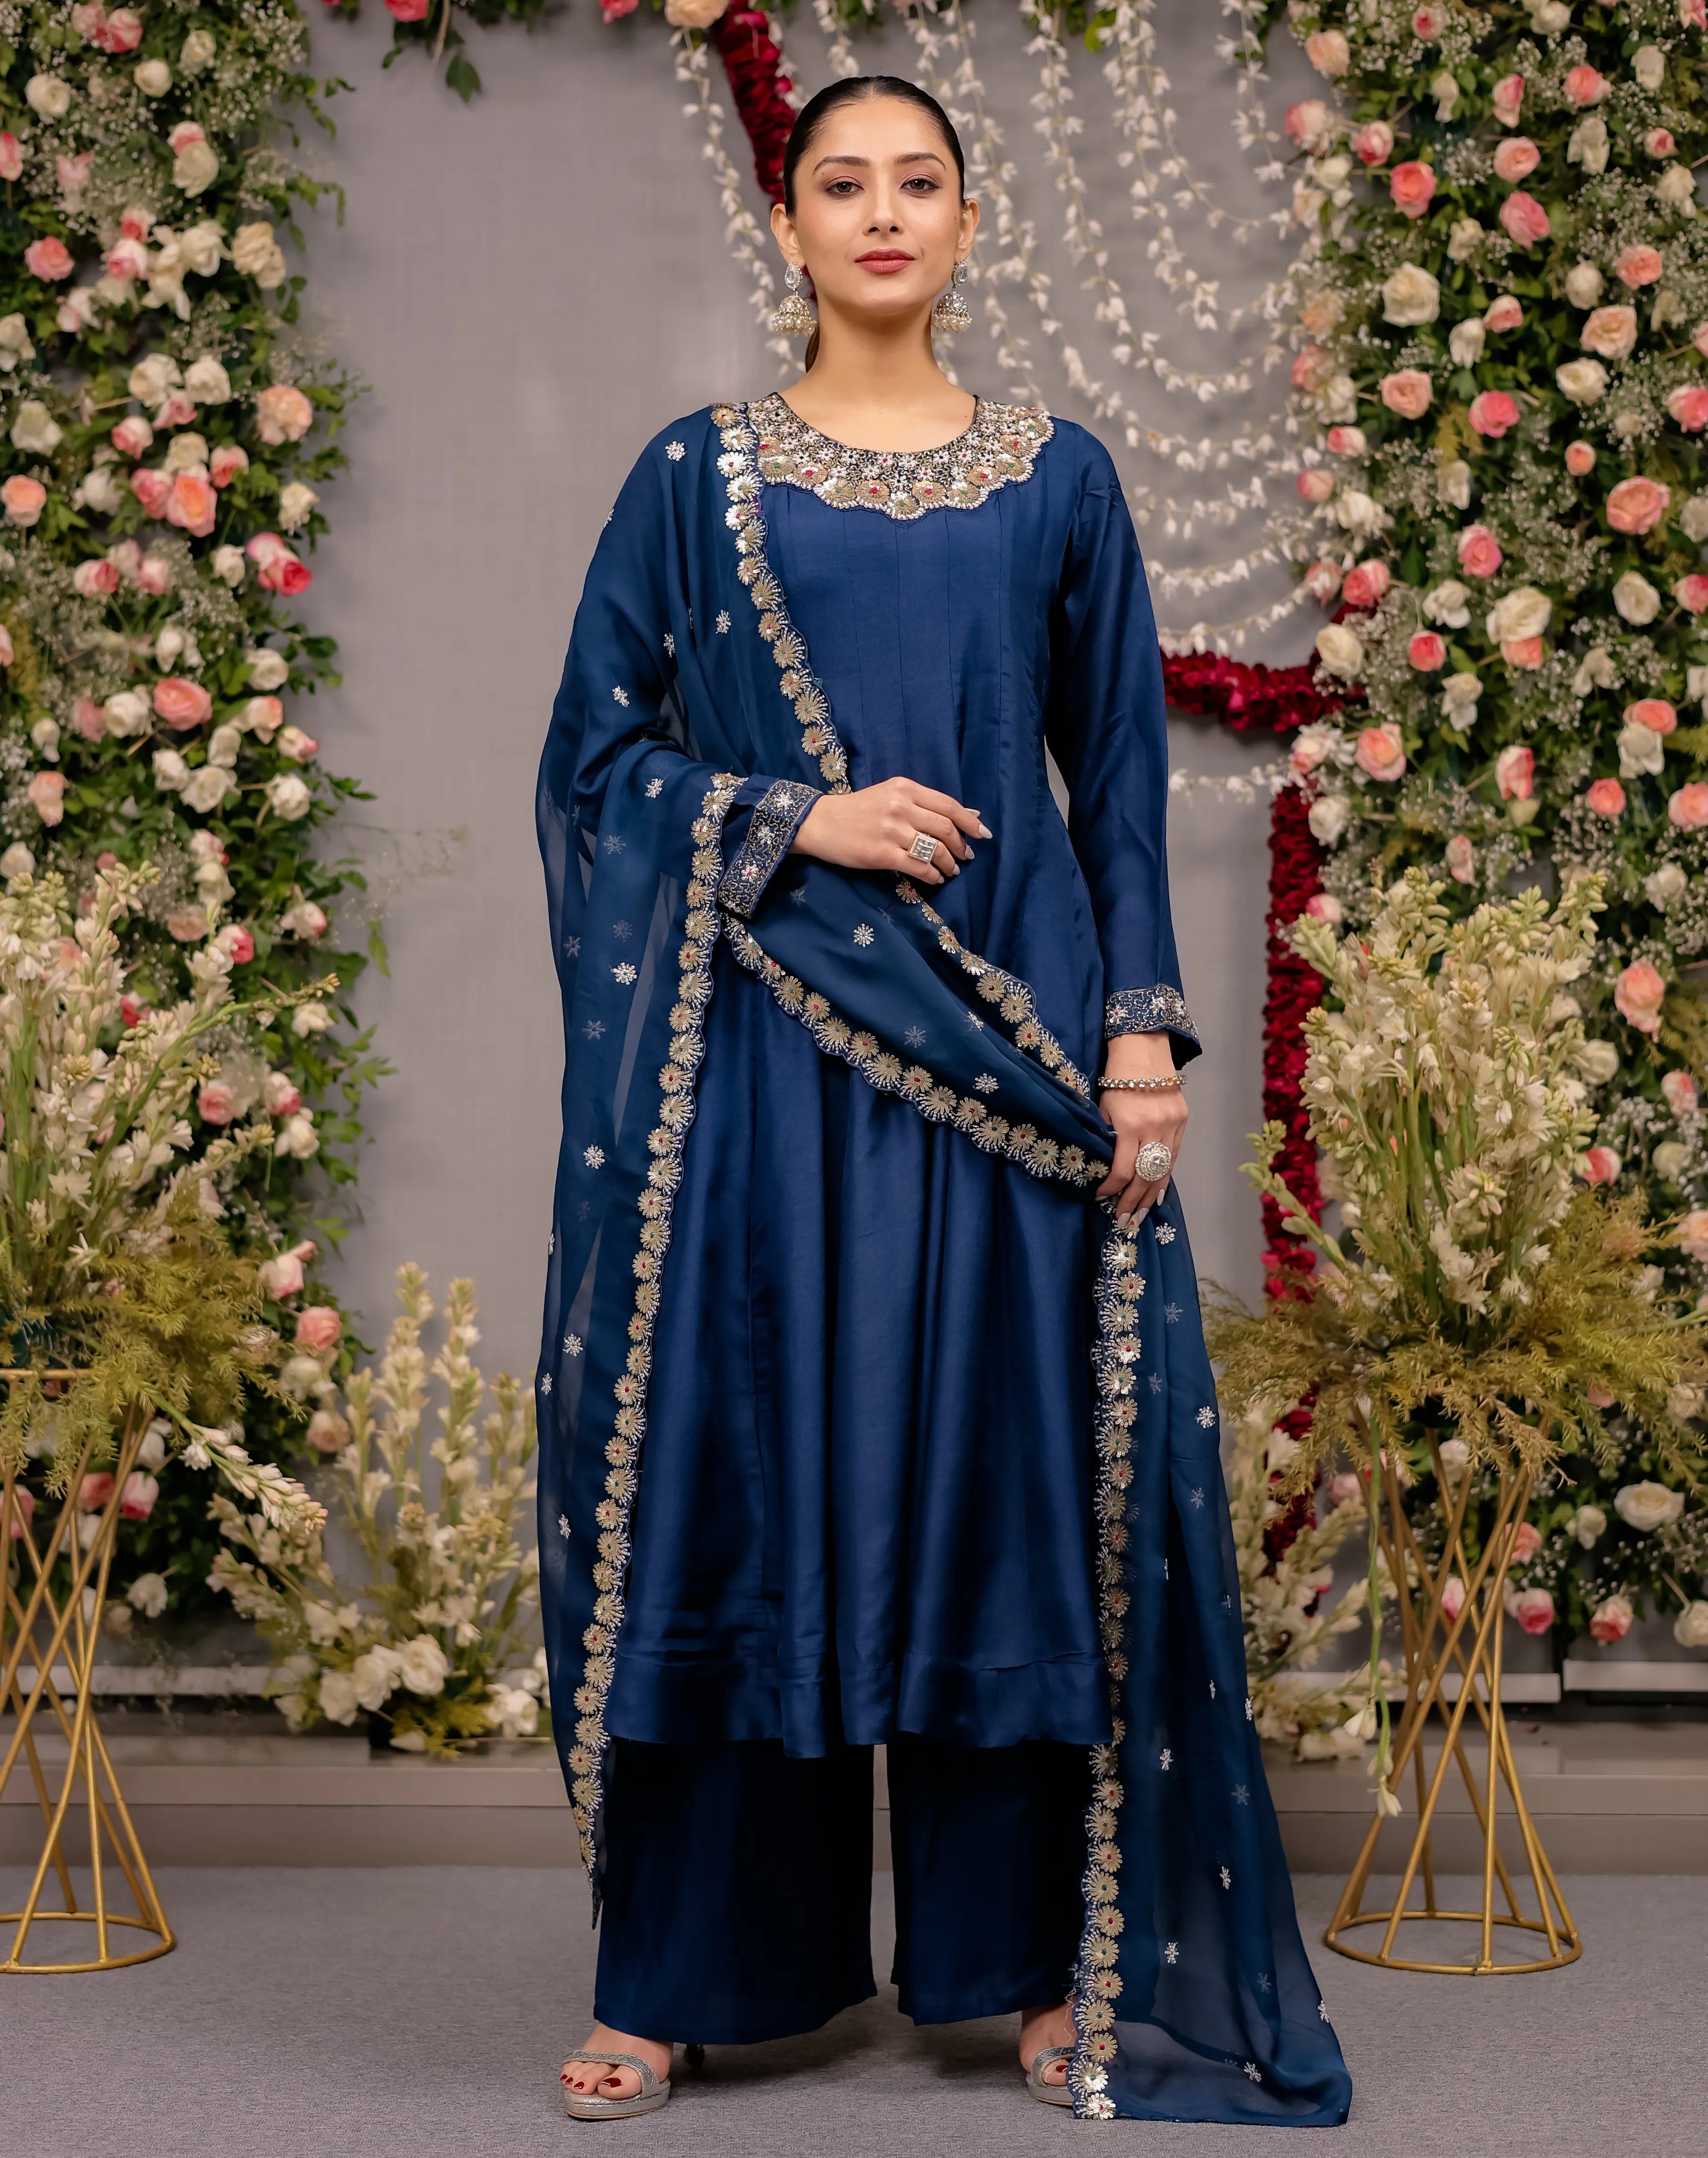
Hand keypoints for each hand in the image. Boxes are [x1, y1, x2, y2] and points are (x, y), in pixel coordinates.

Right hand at [790, 776, 988, 885]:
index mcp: (904, 788)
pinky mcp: (881, 854)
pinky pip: (917, 867)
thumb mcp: (889, 795)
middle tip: (965, 857)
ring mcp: (891, 831)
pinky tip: (935, 879)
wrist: (820, 822)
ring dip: (948, 863)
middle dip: (961, 846)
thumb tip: (961, 816)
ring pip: (933, 849)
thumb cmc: (856, 810)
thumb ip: (920, 803)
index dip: (969, 822)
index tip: (982, 835)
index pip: (948, 805)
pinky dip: (932, 875)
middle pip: (945, 828)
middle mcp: (900, 807)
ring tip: (951, 871)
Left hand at [1096, 1031, 1186, 1223]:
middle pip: (1145, 1176)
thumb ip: (1106, 1137)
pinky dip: (1166, 1175)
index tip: (1100, 1198)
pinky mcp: (1183, 1120)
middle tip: (1124, 1220)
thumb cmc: (1115, 1076)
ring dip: (1152, 1195)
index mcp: (1129, 1125)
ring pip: (1163, 1169)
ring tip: (1141, 1214)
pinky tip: (1159, 1192)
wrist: (1143, 1046)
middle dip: (1133, 1201)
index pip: (1121, 1169)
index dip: (1111, 1188)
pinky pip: (1174, 1156)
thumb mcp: (1102, 1106)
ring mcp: (1172, 1125)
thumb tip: (1104, 1168)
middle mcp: (1154, 1128)